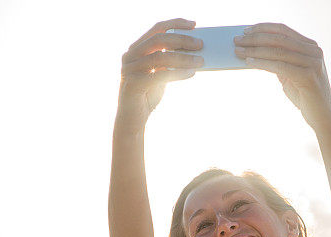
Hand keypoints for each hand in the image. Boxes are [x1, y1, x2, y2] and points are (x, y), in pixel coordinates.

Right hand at [116, 18, 204, 132]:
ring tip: (200, 61)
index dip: (176, 24)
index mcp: (137, 48)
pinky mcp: (133, 84)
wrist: (132, 118)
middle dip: (182, 40)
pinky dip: (178, 73)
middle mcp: (130, 55)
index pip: (157, 29)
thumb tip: (195, 52)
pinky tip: (191, 73)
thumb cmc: (148, 94)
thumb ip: (169, 61)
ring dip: (183, 57)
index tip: (194, 24)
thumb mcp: (160, 73)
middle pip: (159, 39)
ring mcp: (130, 69)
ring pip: (160, 56)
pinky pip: (159, 74)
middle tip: (200, 44)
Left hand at [234, 23, 330, 129]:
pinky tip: (249, 62)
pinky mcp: (309, 76)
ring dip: (254, 50)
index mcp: (310, 46)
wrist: (323, 116)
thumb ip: (279, 61)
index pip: (283, 30)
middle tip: (236, 41)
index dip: (263, 28)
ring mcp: (313, 63)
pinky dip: (262, 63)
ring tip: (238, 51)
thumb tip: (254, 52)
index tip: (245, 30)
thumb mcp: (290, 73)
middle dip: (255, 38)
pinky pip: (280, 66)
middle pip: (278, 38)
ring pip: (278, 51)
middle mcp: (313, 51)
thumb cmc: (304, 95)